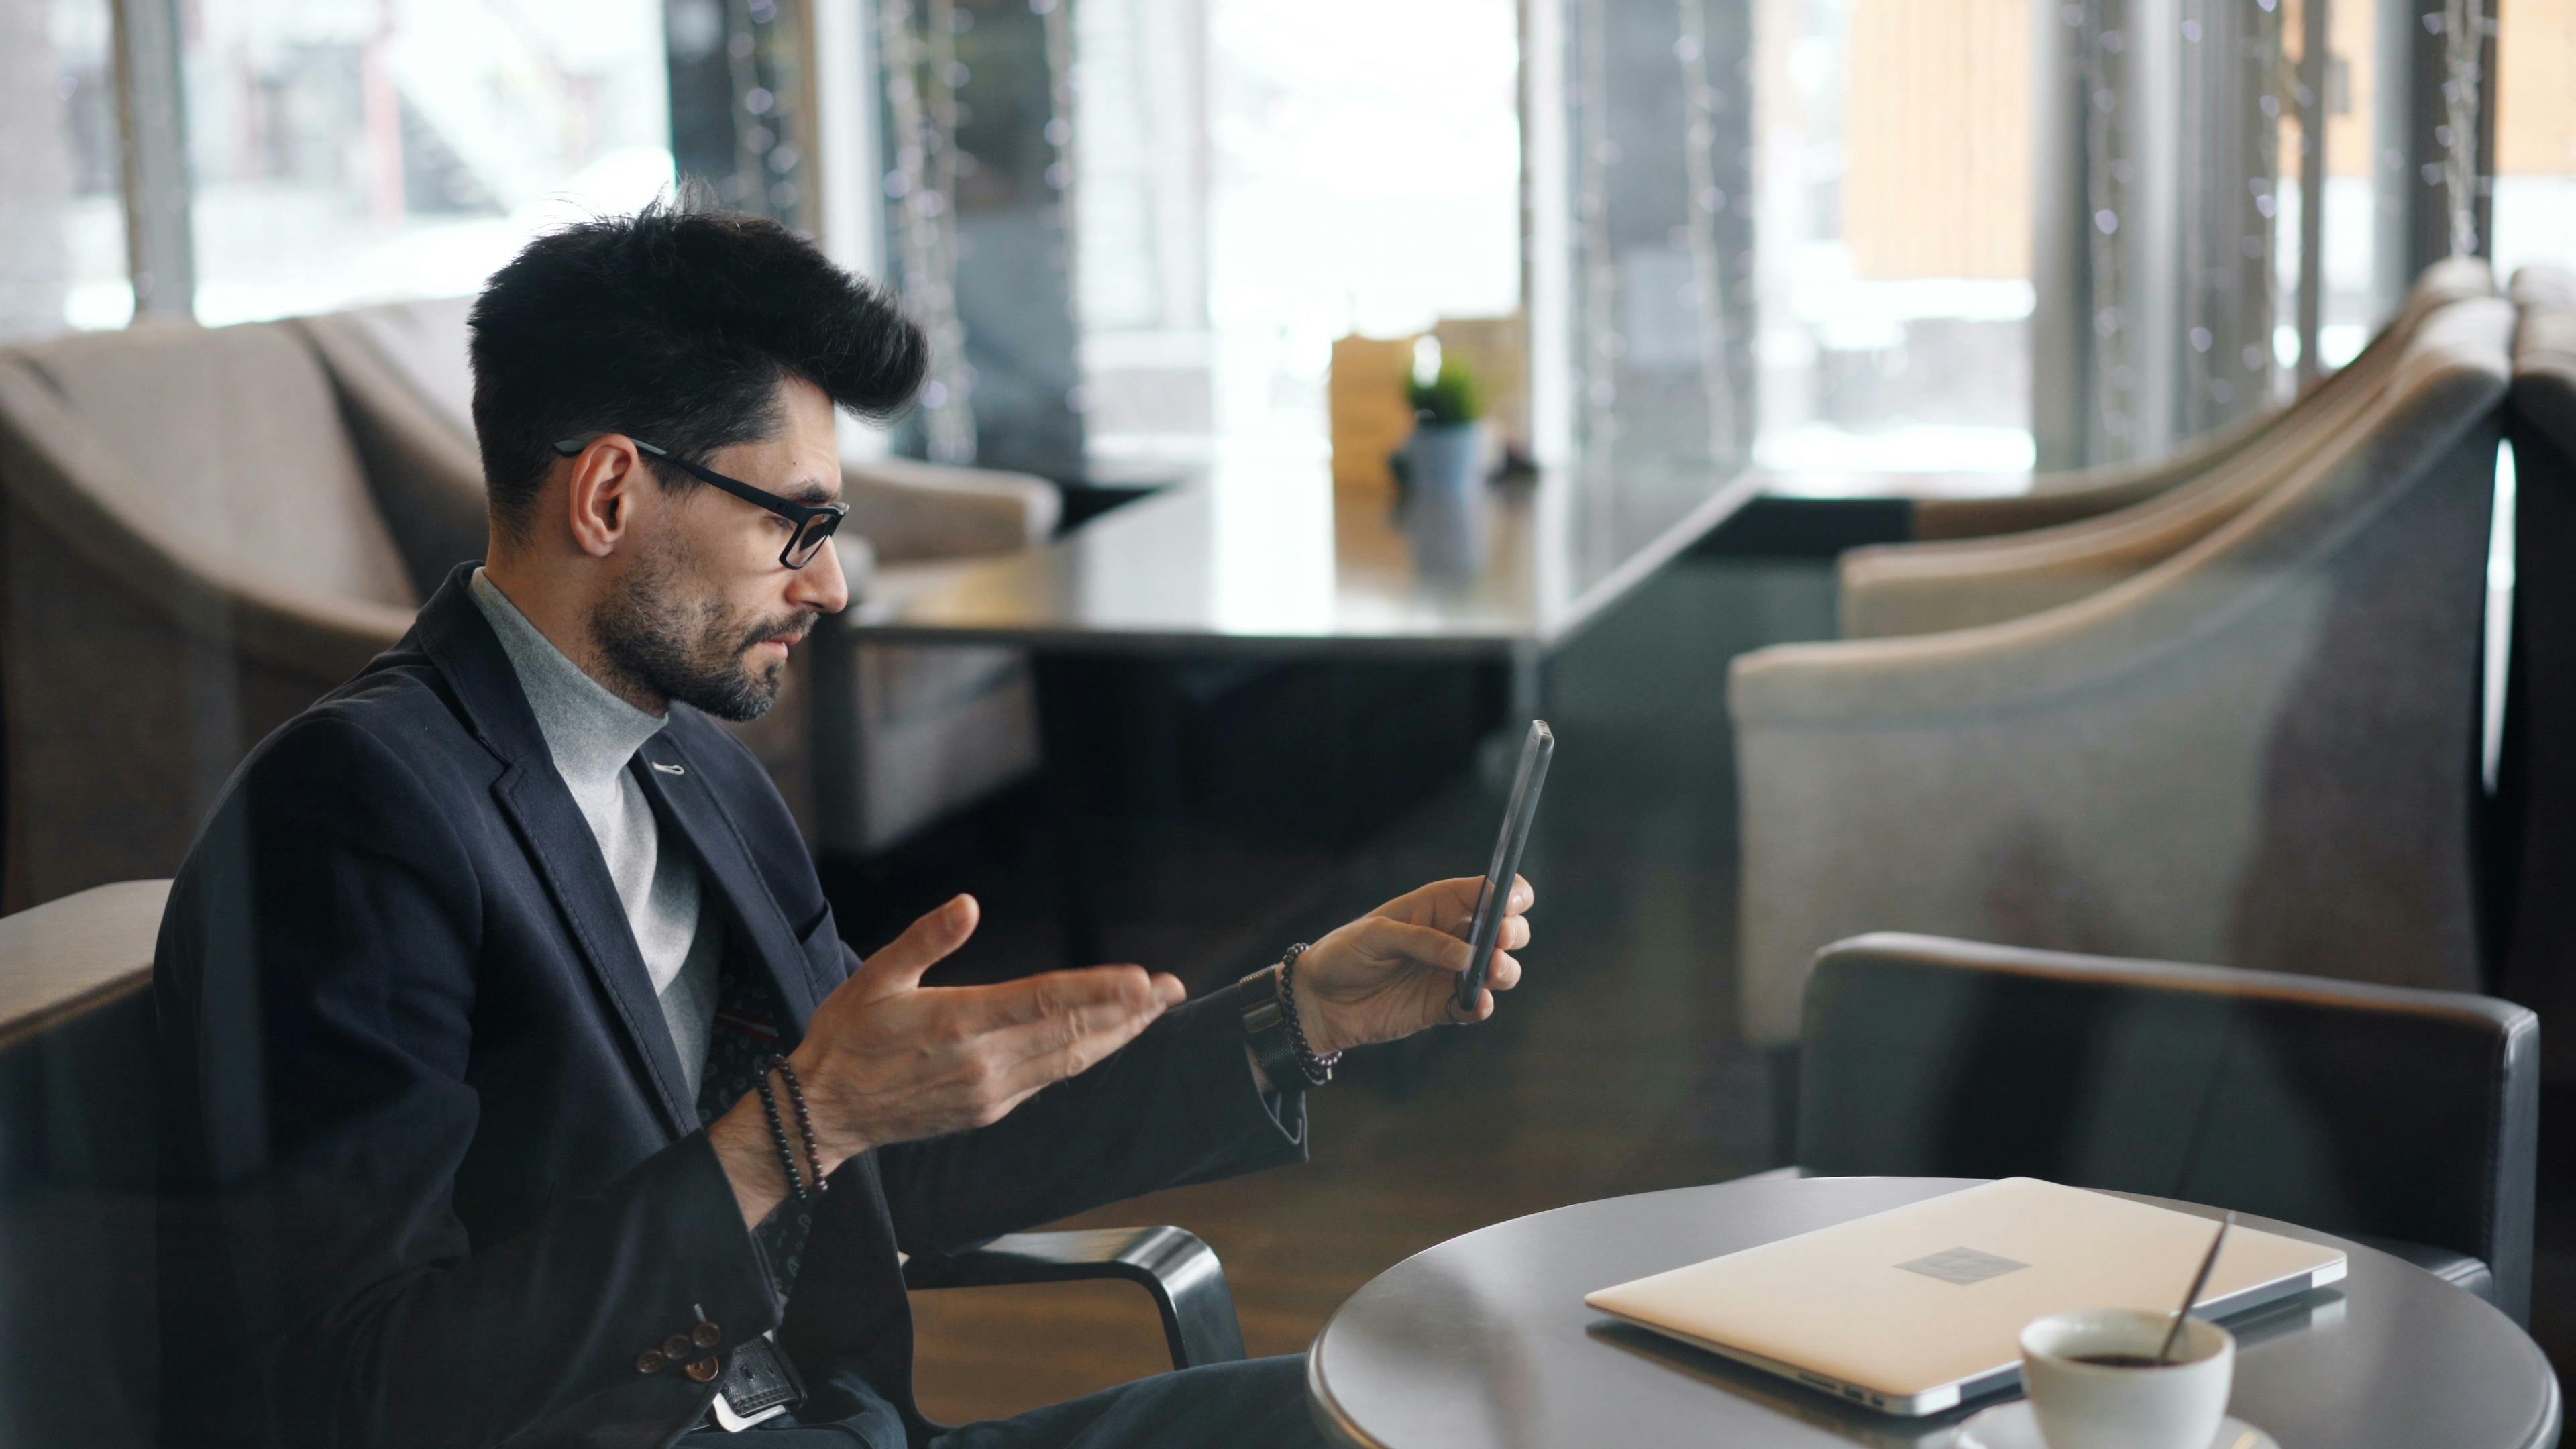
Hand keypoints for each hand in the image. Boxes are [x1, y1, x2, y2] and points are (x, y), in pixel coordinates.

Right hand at [711, 894, 1181, 1225]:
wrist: (824, 1113)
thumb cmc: (847, 1038)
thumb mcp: (876, 976)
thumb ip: (926, 938)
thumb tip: (968, 904)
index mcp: (959, 1022)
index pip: (1045, 1001)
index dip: (1099, 991)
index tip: (1143, 980)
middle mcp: (984, 1061)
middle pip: (1072, 1032)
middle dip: (1129, 1010)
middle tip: (1173, 989)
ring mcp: (991, 1091)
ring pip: (1069, 1059)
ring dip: (1117, 1034)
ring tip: (1154, 1011)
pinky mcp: (989, 1109)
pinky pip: (1049, 1078)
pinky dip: (1083, 1056)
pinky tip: (1103, 1040)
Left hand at [1289, 875, 1534, 1056]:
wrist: (1320, 1002)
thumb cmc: (1343, 955)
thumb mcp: (1374, 934)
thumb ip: (1421, 940)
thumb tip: (1465, 955)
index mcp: (1437, 906)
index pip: (1485, 892)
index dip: (1510, 893)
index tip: (1515, 903)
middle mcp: (1452, 938)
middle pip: (1505, 930)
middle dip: (1514, 932)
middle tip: (1501, 941)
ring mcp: (1451, 973)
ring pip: (1500, 969)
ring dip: (1506, 970)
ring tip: (1493, 971)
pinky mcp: (1444, 1007)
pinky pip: (1476, 1006)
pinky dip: (1483, 1005)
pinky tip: (1476, 1002)